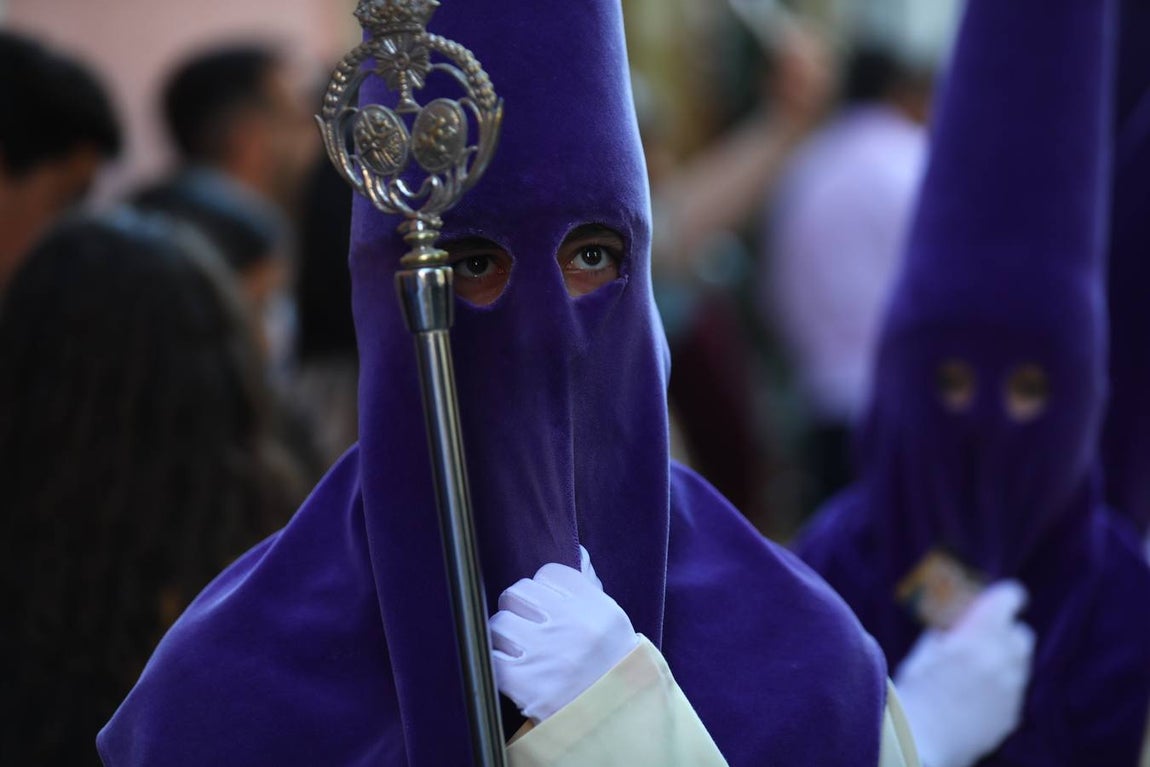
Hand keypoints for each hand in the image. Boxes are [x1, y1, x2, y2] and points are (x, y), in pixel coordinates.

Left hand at [489, 546, 638, 721]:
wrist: (614, 721)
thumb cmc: (609, 665)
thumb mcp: (610, 622)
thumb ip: (588, 588)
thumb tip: (578, 553)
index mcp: (595, 607)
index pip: (548, 573)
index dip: (543, 589)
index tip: (547, 606)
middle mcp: (572, 626)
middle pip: (518, 592)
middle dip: (519, 608)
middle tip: (528, 626)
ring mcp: (547, 654)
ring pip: (499, 622)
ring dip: (504, 636)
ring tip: (519, 649)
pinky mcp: (525, 683)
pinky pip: (492, 656)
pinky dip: (496, 662)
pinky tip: (511, 669)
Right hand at [894, 581, 1035, 766]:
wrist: (920, 745)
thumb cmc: (913, 695)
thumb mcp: (923, 654)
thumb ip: (945, 633)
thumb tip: (954, 621)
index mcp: (976, 639)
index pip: (1008, 601)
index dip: (1005, 596)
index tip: (1000, 595)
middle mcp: (1001, 662)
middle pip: (1021, 633)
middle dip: (1005, 630)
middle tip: (984, 635)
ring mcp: (1011, 691)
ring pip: (1020, 663)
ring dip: (1004, 658)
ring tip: (976, 667)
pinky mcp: (1012, 714)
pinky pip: (1014, 689)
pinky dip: (1001, 685)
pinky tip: (975, 694)